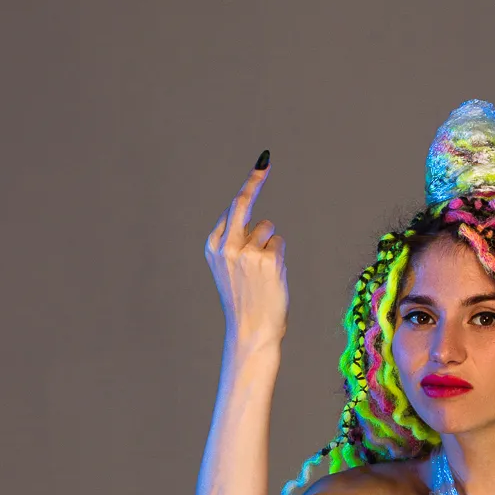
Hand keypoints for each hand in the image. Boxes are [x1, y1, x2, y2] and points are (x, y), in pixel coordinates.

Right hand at [205, 153, 287, 347]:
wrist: (251, 332)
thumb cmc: (245, 303)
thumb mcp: (232, 272)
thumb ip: (239, 246)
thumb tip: (263, 225)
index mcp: (214, 247)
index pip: (231, 210)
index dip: (249, 189)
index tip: (261, 167)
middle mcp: (227, 245)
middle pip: (243, 204)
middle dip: (254, 181)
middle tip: (264, 161)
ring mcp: (246, 250)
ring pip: (268, 230)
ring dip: (271, 246)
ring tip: (264, 274)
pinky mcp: (267, 258)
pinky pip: (280, 244)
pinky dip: (280, 258)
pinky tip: (272, 277)